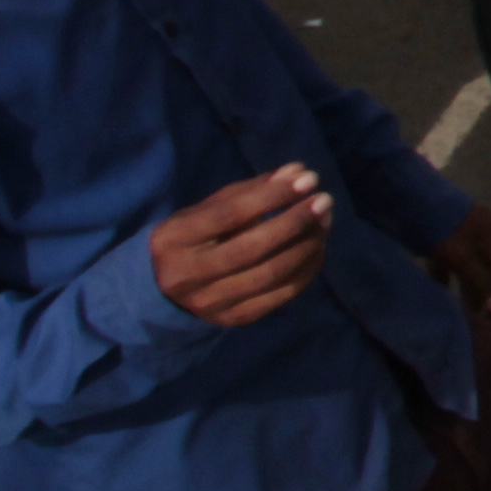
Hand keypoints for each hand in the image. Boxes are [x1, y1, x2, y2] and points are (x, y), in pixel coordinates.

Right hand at [149, 166, 331, 325]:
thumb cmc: (194, 238)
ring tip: (324, 220)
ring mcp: (211, 302)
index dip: (272, 196)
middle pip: (252, 248)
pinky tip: (318, 245)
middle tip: (324, 200)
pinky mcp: (236, 318)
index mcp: (175, 239)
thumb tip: (298, 172)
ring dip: (307, 244)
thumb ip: (251, 190)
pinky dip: (307, 267)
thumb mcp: (209, 208)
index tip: (308, 179)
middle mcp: (188, 275)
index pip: (230, 215)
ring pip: (271, 273)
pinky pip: (282, 294)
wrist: (166, 292)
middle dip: (295, 221)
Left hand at [423, 205, 490, 332]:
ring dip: (478, 298)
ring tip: (478, 326)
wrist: (409, 198)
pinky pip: (459, 270)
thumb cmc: (439, 226)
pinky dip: (456, 286)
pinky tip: (449, 304)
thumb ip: (480, 282)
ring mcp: (471, 240)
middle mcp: (490, 240)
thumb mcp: (460, 256)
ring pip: (479, 275)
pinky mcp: (451, 243)